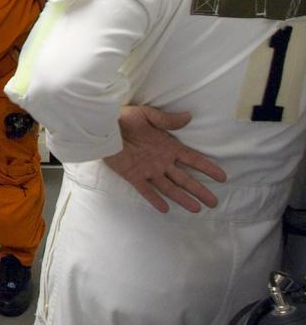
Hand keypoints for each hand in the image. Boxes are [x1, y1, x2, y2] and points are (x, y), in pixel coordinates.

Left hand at [105, 105, 226, 213]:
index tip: (222, 177)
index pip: (192, 159)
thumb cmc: (123, 117)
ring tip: (197, 209)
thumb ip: (166, 120)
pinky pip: (146, 190)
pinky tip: (165, 209)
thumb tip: (189, 116)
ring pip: (169, 188)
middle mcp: (161, 161)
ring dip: (182, 198)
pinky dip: (155, 200)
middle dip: (200, 190)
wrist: (101, 127)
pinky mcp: (133, 175)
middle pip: (184, 179)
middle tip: (214, 203)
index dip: (207, 168)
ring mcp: (147, 170)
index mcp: (167, 146)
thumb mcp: (147, 115)